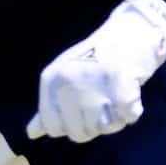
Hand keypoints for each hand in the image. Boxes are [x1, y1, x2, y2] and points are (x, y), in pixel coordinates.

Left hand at [31, 0, 165, 141]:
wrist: (131, 31)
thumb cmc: (96, 59)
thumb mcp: (65, 78)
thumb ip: (49, 107)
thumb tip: (32, 133)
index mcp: (51, 80)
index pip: (53, 128)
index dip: (72, 126)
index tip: (82, 110)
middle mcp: (67, 79)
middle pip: (80, 133)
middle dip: (96, 126)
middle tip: (105, 103)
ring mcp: (93, 78)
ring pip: (105, 127)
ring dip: (117, 119)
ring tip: (118, 98)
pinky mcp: (120, 78)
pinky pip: (128, 116)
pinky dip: (133, 111)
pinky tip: (131, 96)